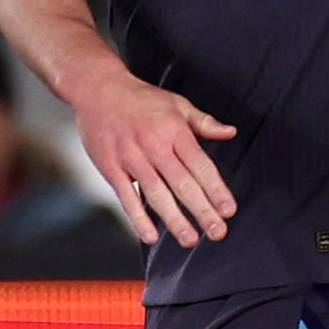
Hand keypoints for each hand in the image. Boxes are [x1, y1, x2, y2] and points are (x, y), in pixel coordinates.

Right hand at [65, 65, 235, 247]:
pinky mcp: (111, 167)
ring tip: (190, 240)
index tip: (229, 210)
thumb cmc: (141, 98)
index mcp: (175, 131)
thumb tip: (230, 133)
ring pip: (157, 194)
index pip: (201, 166)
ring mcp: (131, 158)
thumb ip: (204, 122)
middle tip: (218, 233)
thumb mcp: (177, 104)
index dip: (216, 190)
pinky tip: (151, 236)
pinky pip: (127, 197)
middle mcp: (155, 146)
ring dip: (175, 220)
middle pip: (183, 184)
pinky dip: (139, 218)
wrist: (98, 89)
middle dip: (202, 211)